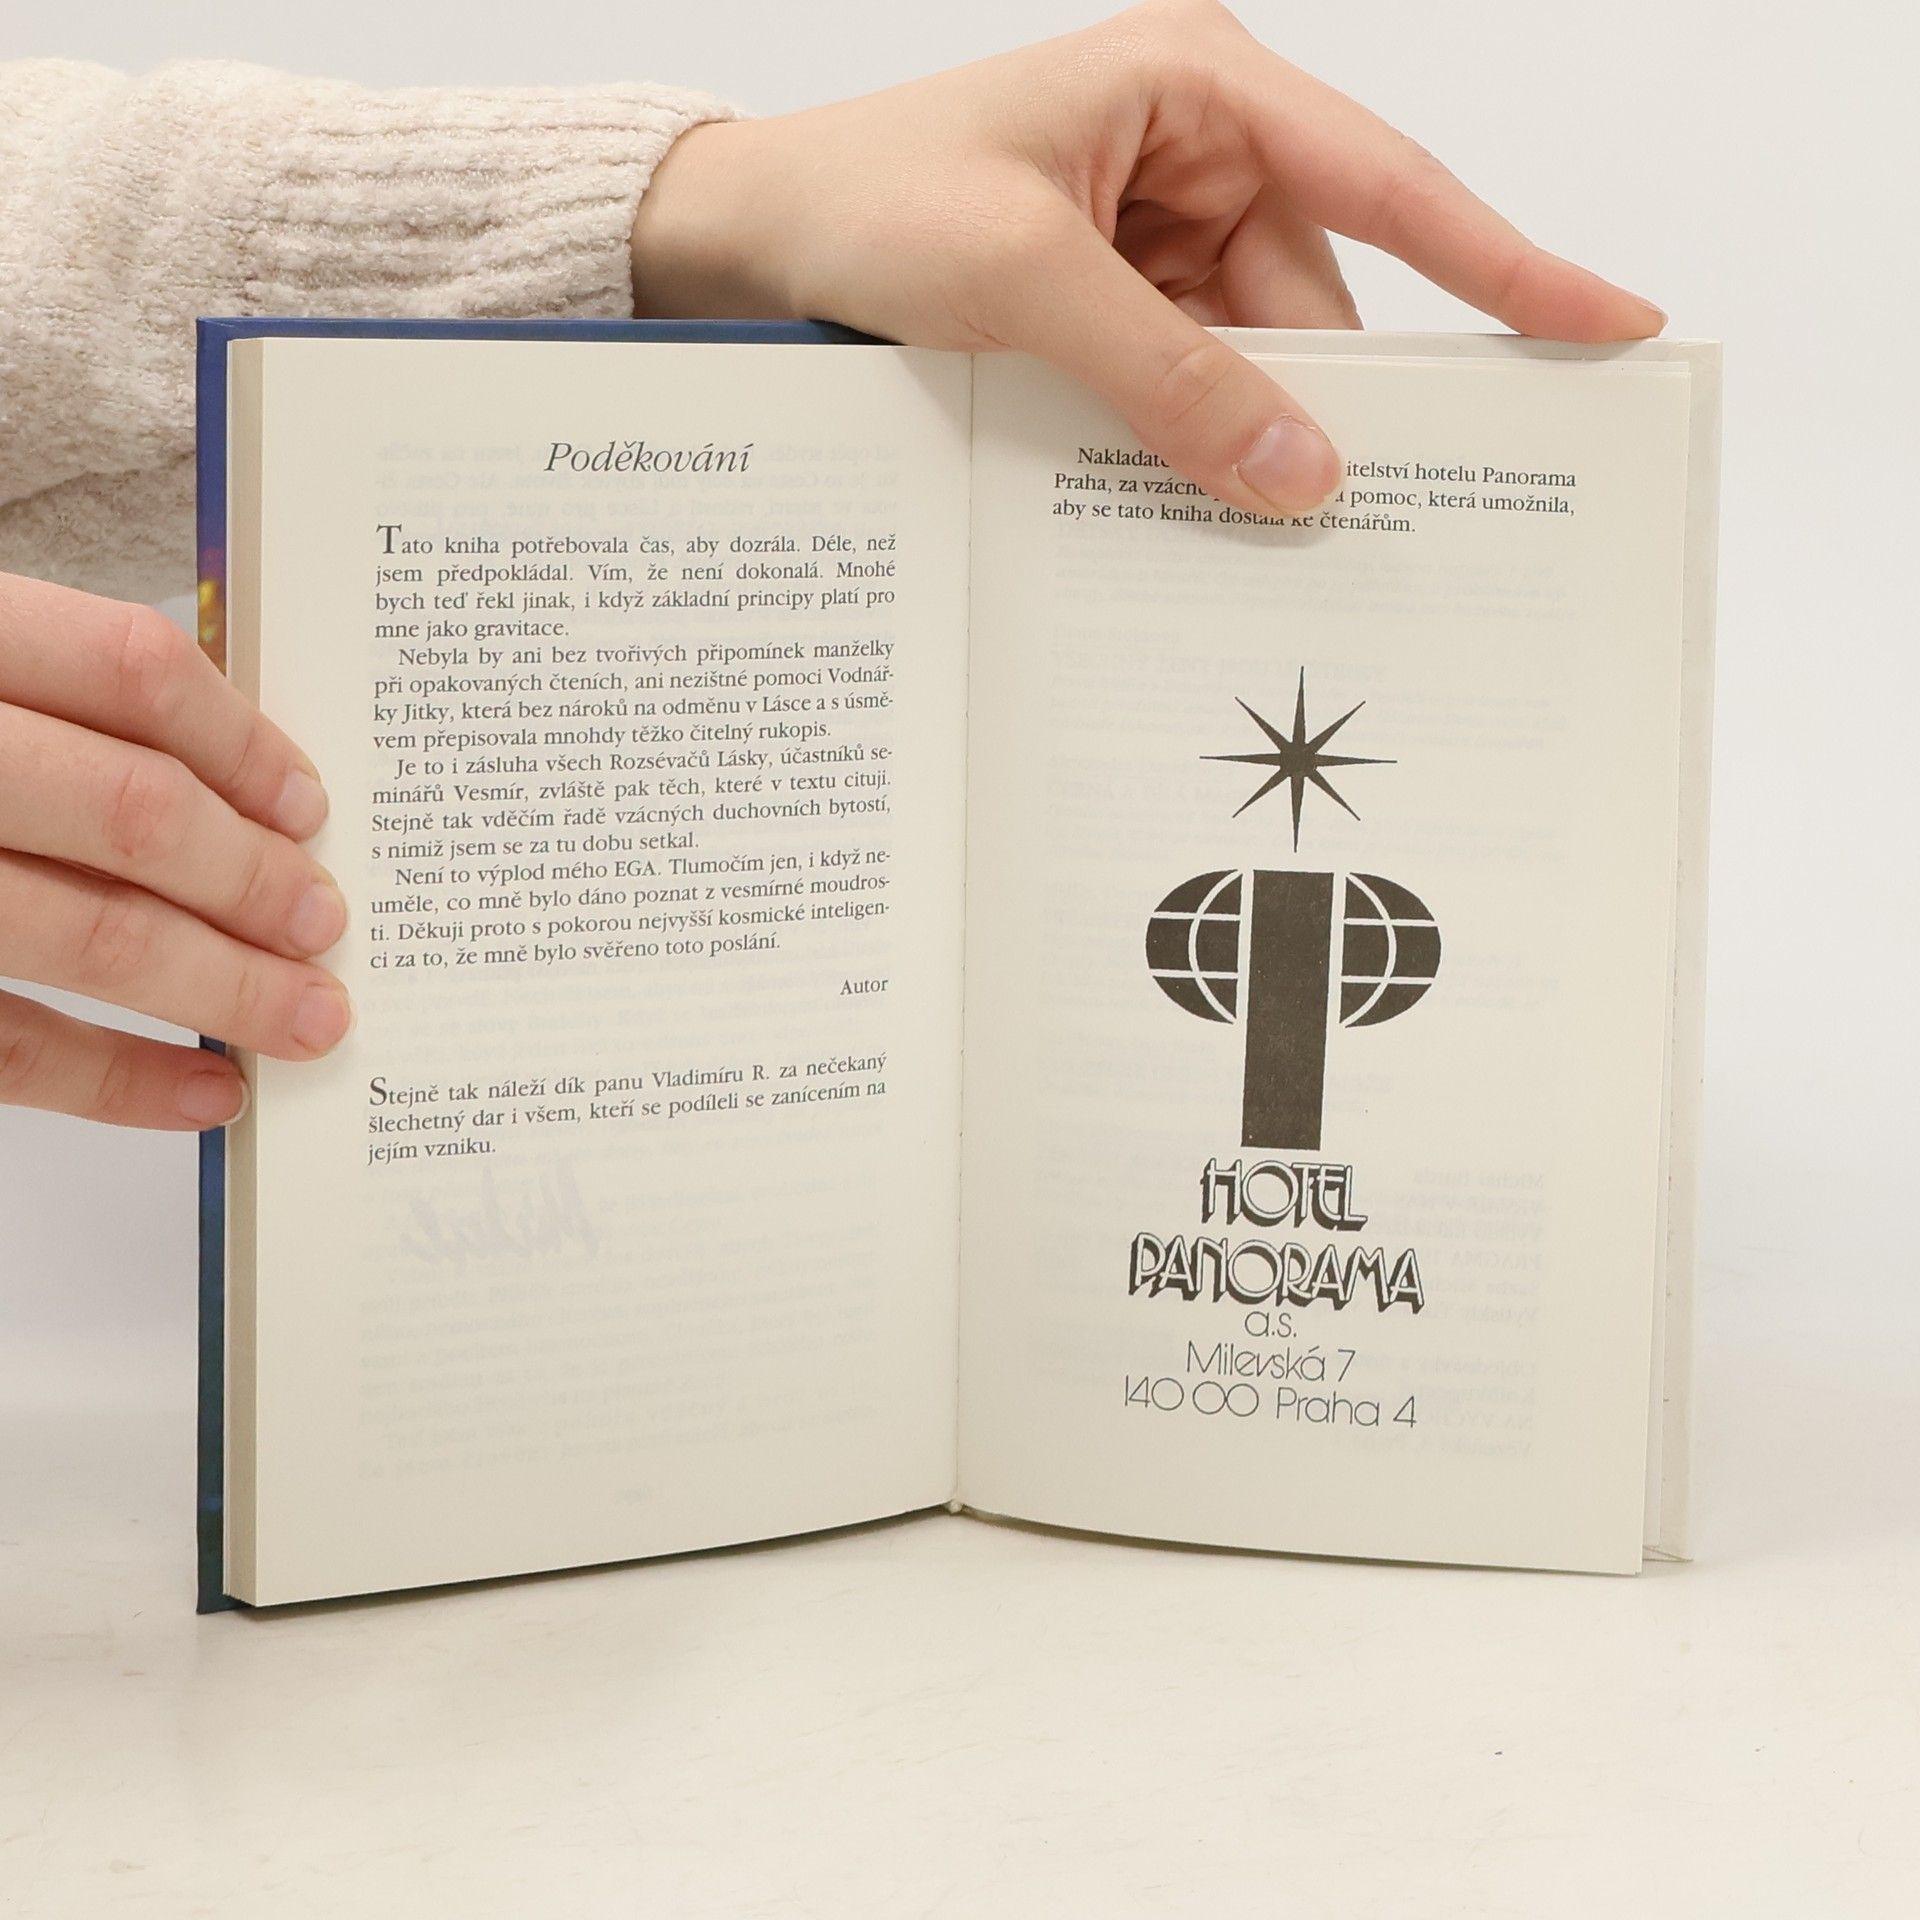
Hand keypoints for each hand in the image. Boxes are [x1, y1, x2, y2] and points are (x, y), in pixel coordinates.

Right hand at [0, 574, 351, 1128]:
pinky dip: (122, 1083)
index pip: (128, 670)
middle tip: (325, 925)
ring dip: (225, 989)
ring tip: (311, 1019)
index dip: (241, 742)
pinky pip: (9, 1048)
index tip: (309, 805)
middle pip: (134, 814)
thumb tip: (226, 780)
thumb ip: (42, 699)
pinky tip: (207, 1095)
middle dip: (254, 881)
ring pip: (90, 937)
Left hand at [631, 0, 1662, 514]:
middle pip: (1313, 305)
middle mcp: (1193, 158)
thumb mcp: (1020, 281)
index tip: (1606, 322)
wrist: (744, 241)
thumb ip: (1167, 377)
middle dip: (1313, 404)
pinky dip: (1179, 446)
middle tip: (1345, 518)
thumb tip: (1301, 471)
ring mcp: (1153, 241)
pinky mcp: (1110, 310)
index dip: (1503, 263)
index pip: (1386, 186)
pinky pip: (1183, 389)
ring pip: (1249, 365)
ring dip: (1231, 438)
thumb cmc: (861, 202)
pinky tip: (1154, 492)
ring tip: (1203, 510)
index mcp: (1196, 90)